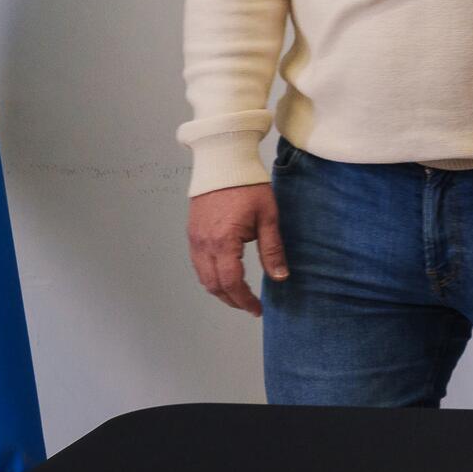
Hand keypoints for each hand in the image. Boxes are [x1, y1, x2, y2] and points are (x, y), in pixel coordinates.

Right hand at [187, 183, 287, 316]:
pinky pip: (198, 263)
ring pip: (203, 277)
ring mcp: (195, 239)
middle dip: (232, 299)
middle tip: (250, 305)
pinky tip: (226, 275)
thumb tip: (280, 277)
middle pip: (214, 285)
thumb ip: (272, 250)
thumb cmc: (249, 187)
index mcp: (224, 242)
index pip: (231, 283)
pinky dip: (211, 276)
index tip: (257, 309)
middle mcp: (204, 244)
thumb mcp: (268, 217)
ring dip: (220, 289)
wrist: (223, 162)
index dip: (244, 300)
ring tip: (240, 294)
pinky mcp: (192, 233)